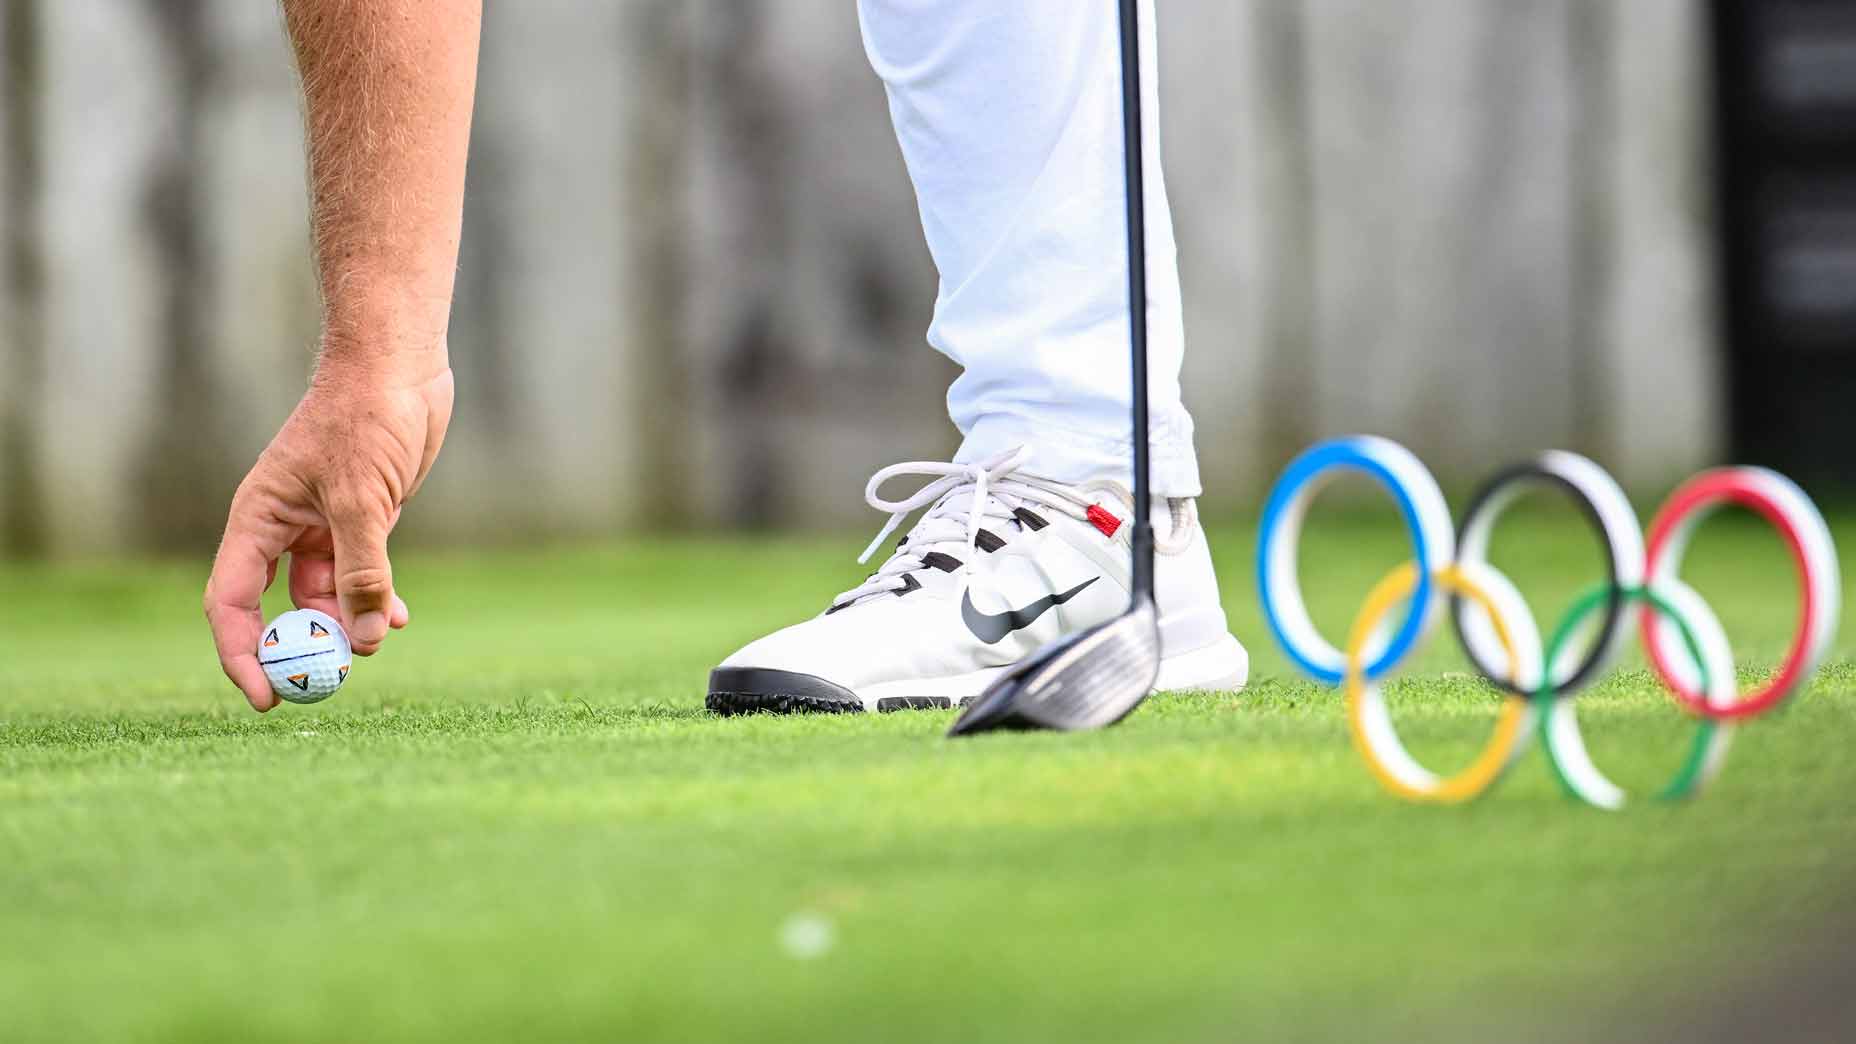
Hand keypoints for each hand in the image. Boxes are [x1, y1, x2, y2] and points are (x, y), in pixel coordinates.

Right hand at [205, 352, 453, 710]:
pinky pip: (361, 574)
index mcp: (257, 518)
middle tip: (333, 680)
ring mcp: (323, 523)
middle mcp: (282, 526)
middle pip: (277, 607)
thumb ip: (363, 570)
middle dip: (303, 646)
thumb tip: (364, 640)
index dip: (242, 654)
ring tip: (380, 638)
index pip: (230, 602)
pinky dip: (376, 599)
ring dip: (349, 622)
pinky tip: (397, 618)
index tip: (267, 697)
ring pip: (326, 594)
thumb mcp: (365, 500)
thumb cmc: (366, 417)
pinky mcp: (363, 518)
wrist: (399, 365)